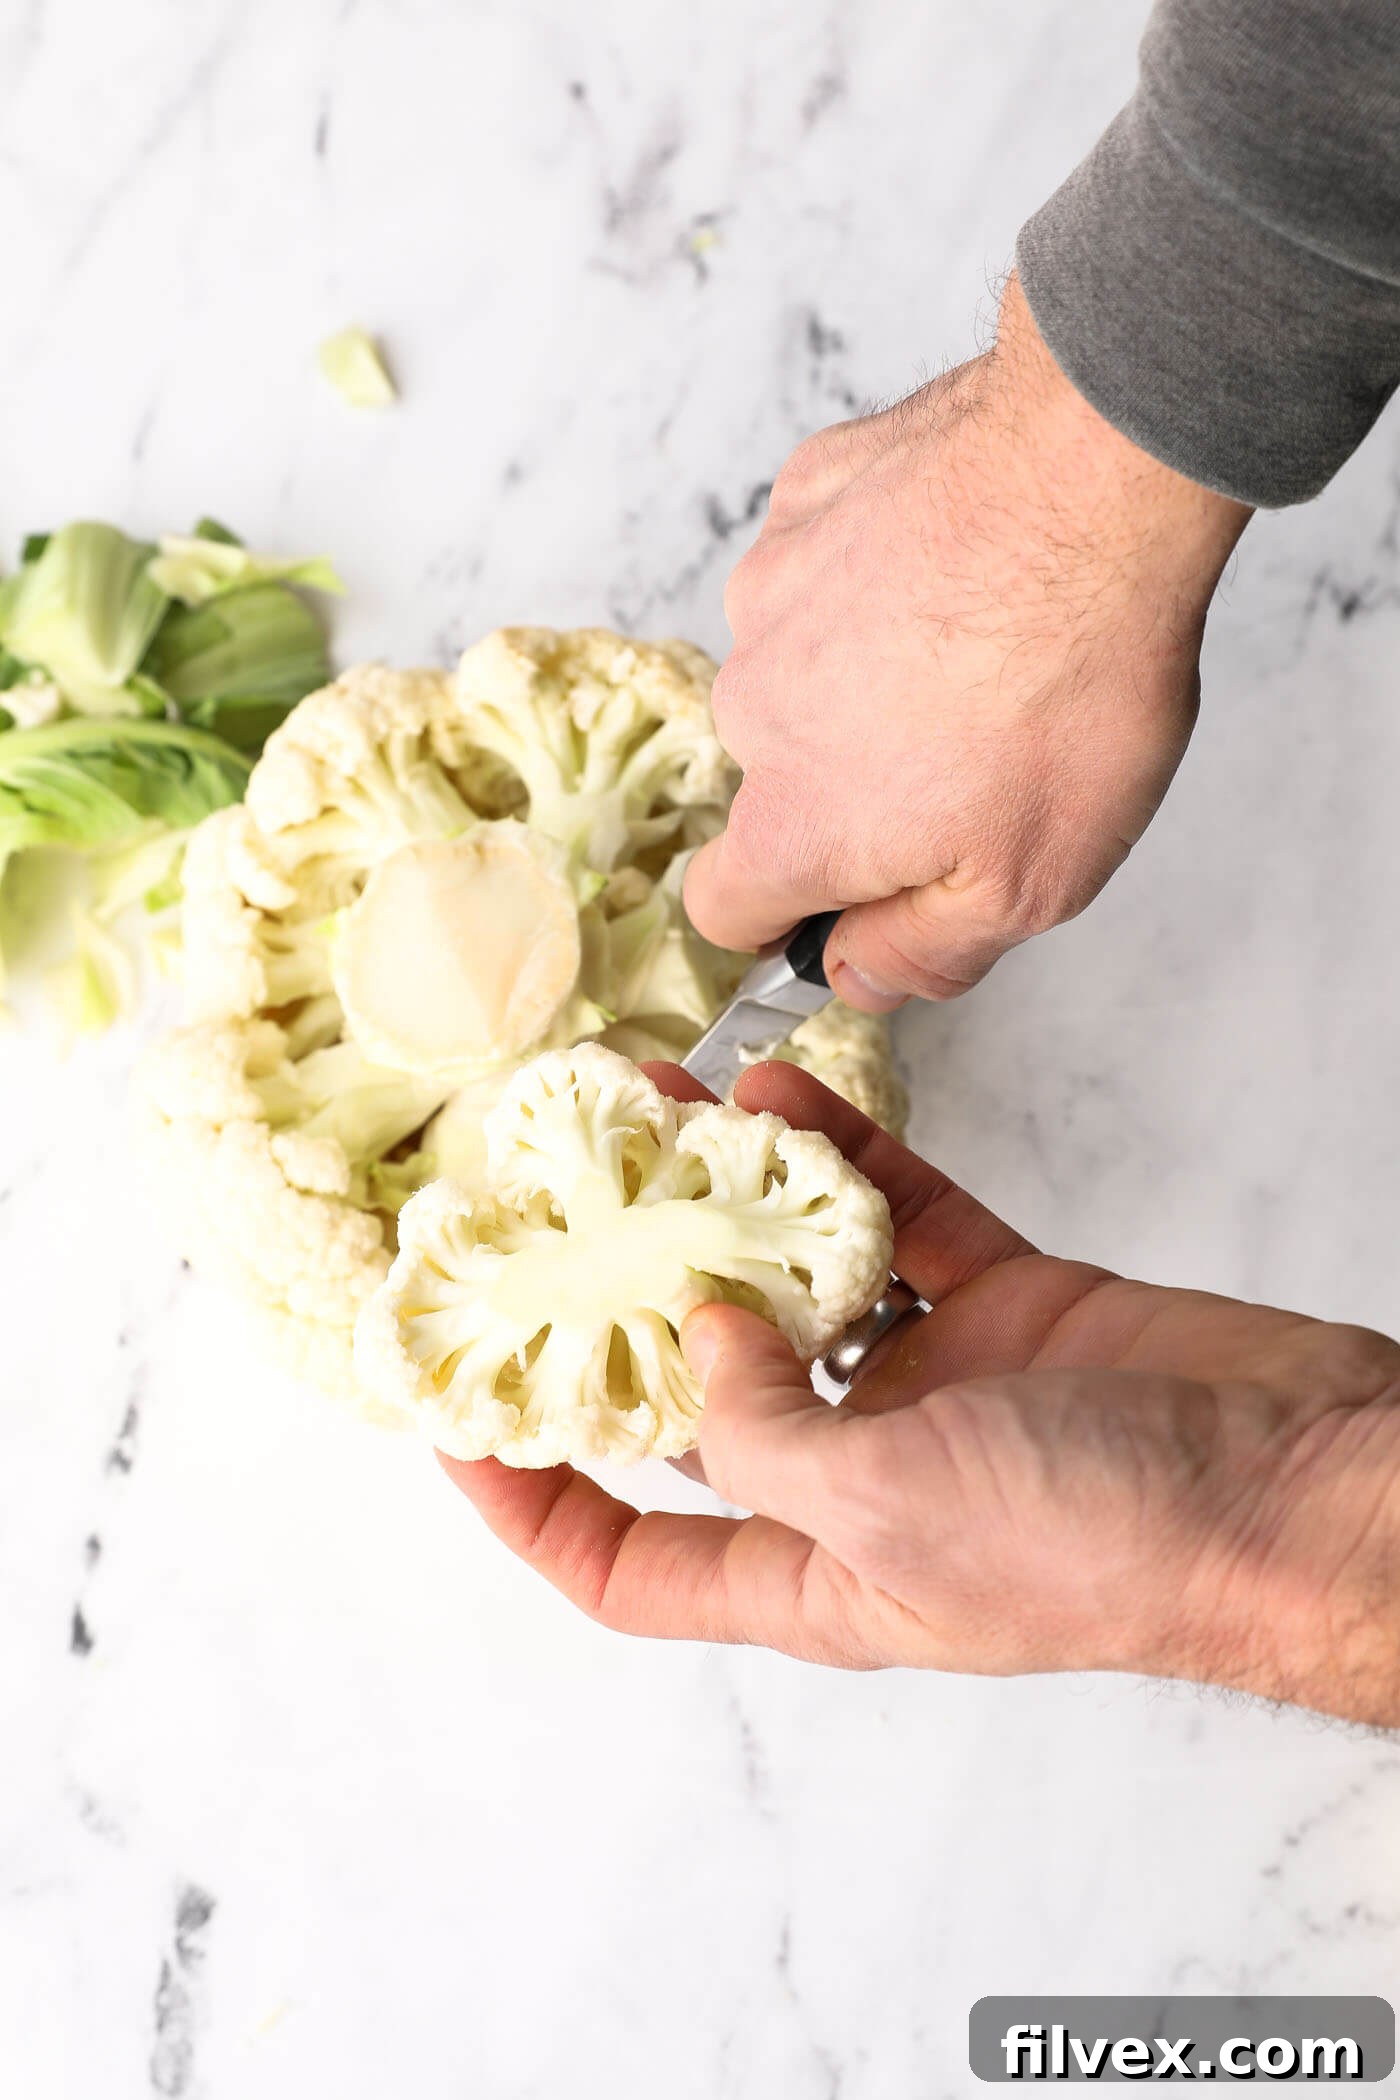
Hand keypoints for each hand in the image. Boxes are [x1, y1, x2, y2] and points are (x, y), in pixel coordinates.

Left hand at [441, 1065, 1399, 1725]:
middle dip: (620, 1298)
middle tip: (548, 1200)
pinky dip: (840, 1159)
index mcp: (817, 1572)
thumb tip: (697, 1337)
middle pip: (704, 1391)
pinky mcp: (1005, 1300)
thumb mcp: (889, 1517)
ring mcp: (935, 1382)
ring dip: (721, 1202)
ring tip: (650, 1110)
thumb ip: (766, 1432)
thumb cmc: (1104, 1545)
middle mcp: (862, 1478)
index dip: (535, 1511)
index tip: (457, 1427)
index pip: (633, 1565)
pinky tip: (778, 1093)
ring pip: (793, 1280)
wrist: (1291, 1477)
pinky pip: (894, 1218)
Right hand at [684, 276, 1250, 1009]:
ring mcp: (769, 593)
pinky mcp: (807, 499)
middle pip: (778, 780)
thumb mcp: (1028, 884)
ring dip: (868, 674)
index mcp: (795, 821)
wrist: (1092, 477)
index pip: (723, 908)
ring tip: (984, 651)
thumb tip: (856, 977)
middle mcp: (753, 708)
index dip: (785, 923)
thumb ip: (923, 954)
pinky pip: (826, 565)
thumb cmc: (1067, 684)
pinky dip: (879, 576)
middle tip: (976, 758)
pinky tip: (963, 567)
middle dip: (856, 784)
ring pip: (803, 667)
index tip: (845, 907)